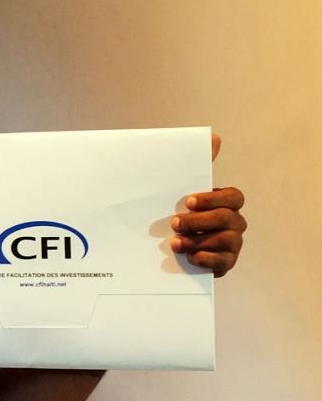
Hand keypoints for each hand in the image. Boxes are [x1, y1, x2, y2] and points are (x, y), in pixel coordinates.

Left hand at [170, 134, 245, 276]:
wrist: (166, 245)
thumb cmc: (177, 211)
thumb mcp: (181, 189)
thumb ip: (198, 165)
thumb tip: (214, 137)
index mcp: (226, 203)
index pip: (233, 197)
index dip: (212, 199)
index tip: (187, 201)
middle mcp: (234, 222)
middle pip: (228, 219)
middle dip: (200, 221)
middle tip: (174, 223)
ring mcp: (232, 244)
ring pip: (226, 240)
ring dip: (198, 240)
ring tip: (174, 243)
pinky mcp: (225, 263)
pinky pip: (224, 262)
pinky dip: (207, 259)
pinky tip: (190, 257)